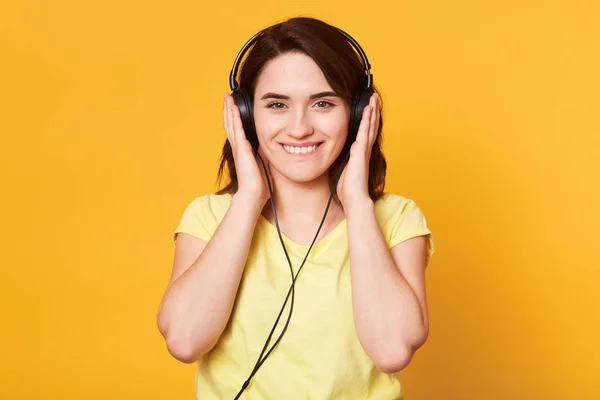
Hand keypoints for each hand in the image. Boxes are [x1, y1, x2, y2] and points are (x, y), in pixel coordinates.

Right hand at [223, 94, 271, 207]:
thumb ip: (263, 152)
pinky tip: (233, 108)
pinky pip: (237, 128)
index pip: (236, 129)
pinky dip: (234, 117)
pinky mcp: (241, 147)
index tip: (233, 106)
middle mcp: (238, 147)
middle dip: (229, 109)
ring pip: (231, 123)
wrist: (254, 193)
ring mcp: (238, 147)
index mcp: (243, 150)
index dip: (234, 117)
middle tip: (227, 96)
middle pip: (230, 123)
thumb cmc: (258, 183)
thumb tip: (268, 144)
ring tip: (227, 97)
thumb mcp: (263, 162)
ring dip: (229, 109)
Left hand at [337, 92, 379, 207]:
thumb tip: (342, 152)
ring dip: (372, 111)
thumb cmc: (348, 189)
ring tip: (373, 97)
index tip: (369, 108)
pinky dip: (367, 120)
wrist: (354, 198)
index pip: (365, 132)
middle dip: (373, 111)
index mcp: (360, 153)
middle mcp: (364, 149)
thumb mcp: (343, 170)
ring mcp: (364, 149)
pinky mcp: (361, 151)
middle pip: (370, 125)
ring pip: (369, 125)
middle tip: (374, 97)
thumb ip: (344, 160)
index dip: (368, 120)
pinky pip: (365, 132)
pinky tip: (369, 109)